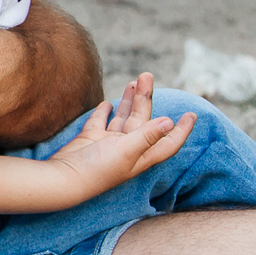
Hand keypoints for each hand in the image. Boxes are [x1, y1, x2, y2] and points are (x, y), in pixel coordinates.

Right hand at [38, 73, 195, 199]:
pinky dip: (105, 111)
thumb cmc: (97, 170)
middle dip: (146, 99)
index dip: (182, 130)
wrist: (63, 178)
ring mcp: (108, 144)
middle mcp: (127, 149)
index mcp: (141, 155)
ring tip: (133, 81)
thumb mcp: (126, 152)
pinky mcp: (90, 139)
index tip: (192, 114)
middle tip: (146, 76)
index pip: (168, 142)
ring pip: (123, 118)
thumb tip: (169, 122)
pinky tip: (108, 102)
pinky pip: (101, 122)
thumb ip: (147, 136)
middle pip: (143, 121)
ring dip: (129, 100)